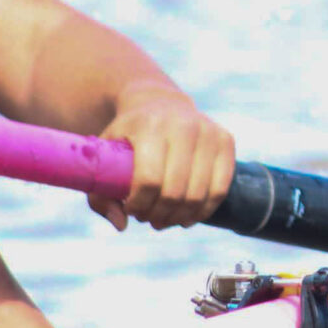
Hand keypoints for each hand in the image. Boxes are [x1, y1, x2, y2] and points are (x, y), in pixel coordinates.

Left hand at [89, 79, 235, 229]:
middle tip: (147, 217)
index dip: (139, 204)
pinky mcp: (226, 140)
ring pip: (198, 195)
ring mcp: (208, 131)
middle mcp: (183, 125)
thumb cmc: (129, 137)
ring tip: (164, 219)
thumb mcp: (106, 157)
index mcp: (150, 125)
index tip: (130, 208)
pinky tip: (186, 217)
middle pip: (174, 191)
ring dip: (179, 217)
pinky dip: (202, 211)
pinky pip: (220, 190)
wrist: (159, 103)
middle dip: (158, 214)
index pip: (149, 179)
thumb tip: (122, 224)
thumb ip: (101, 195)